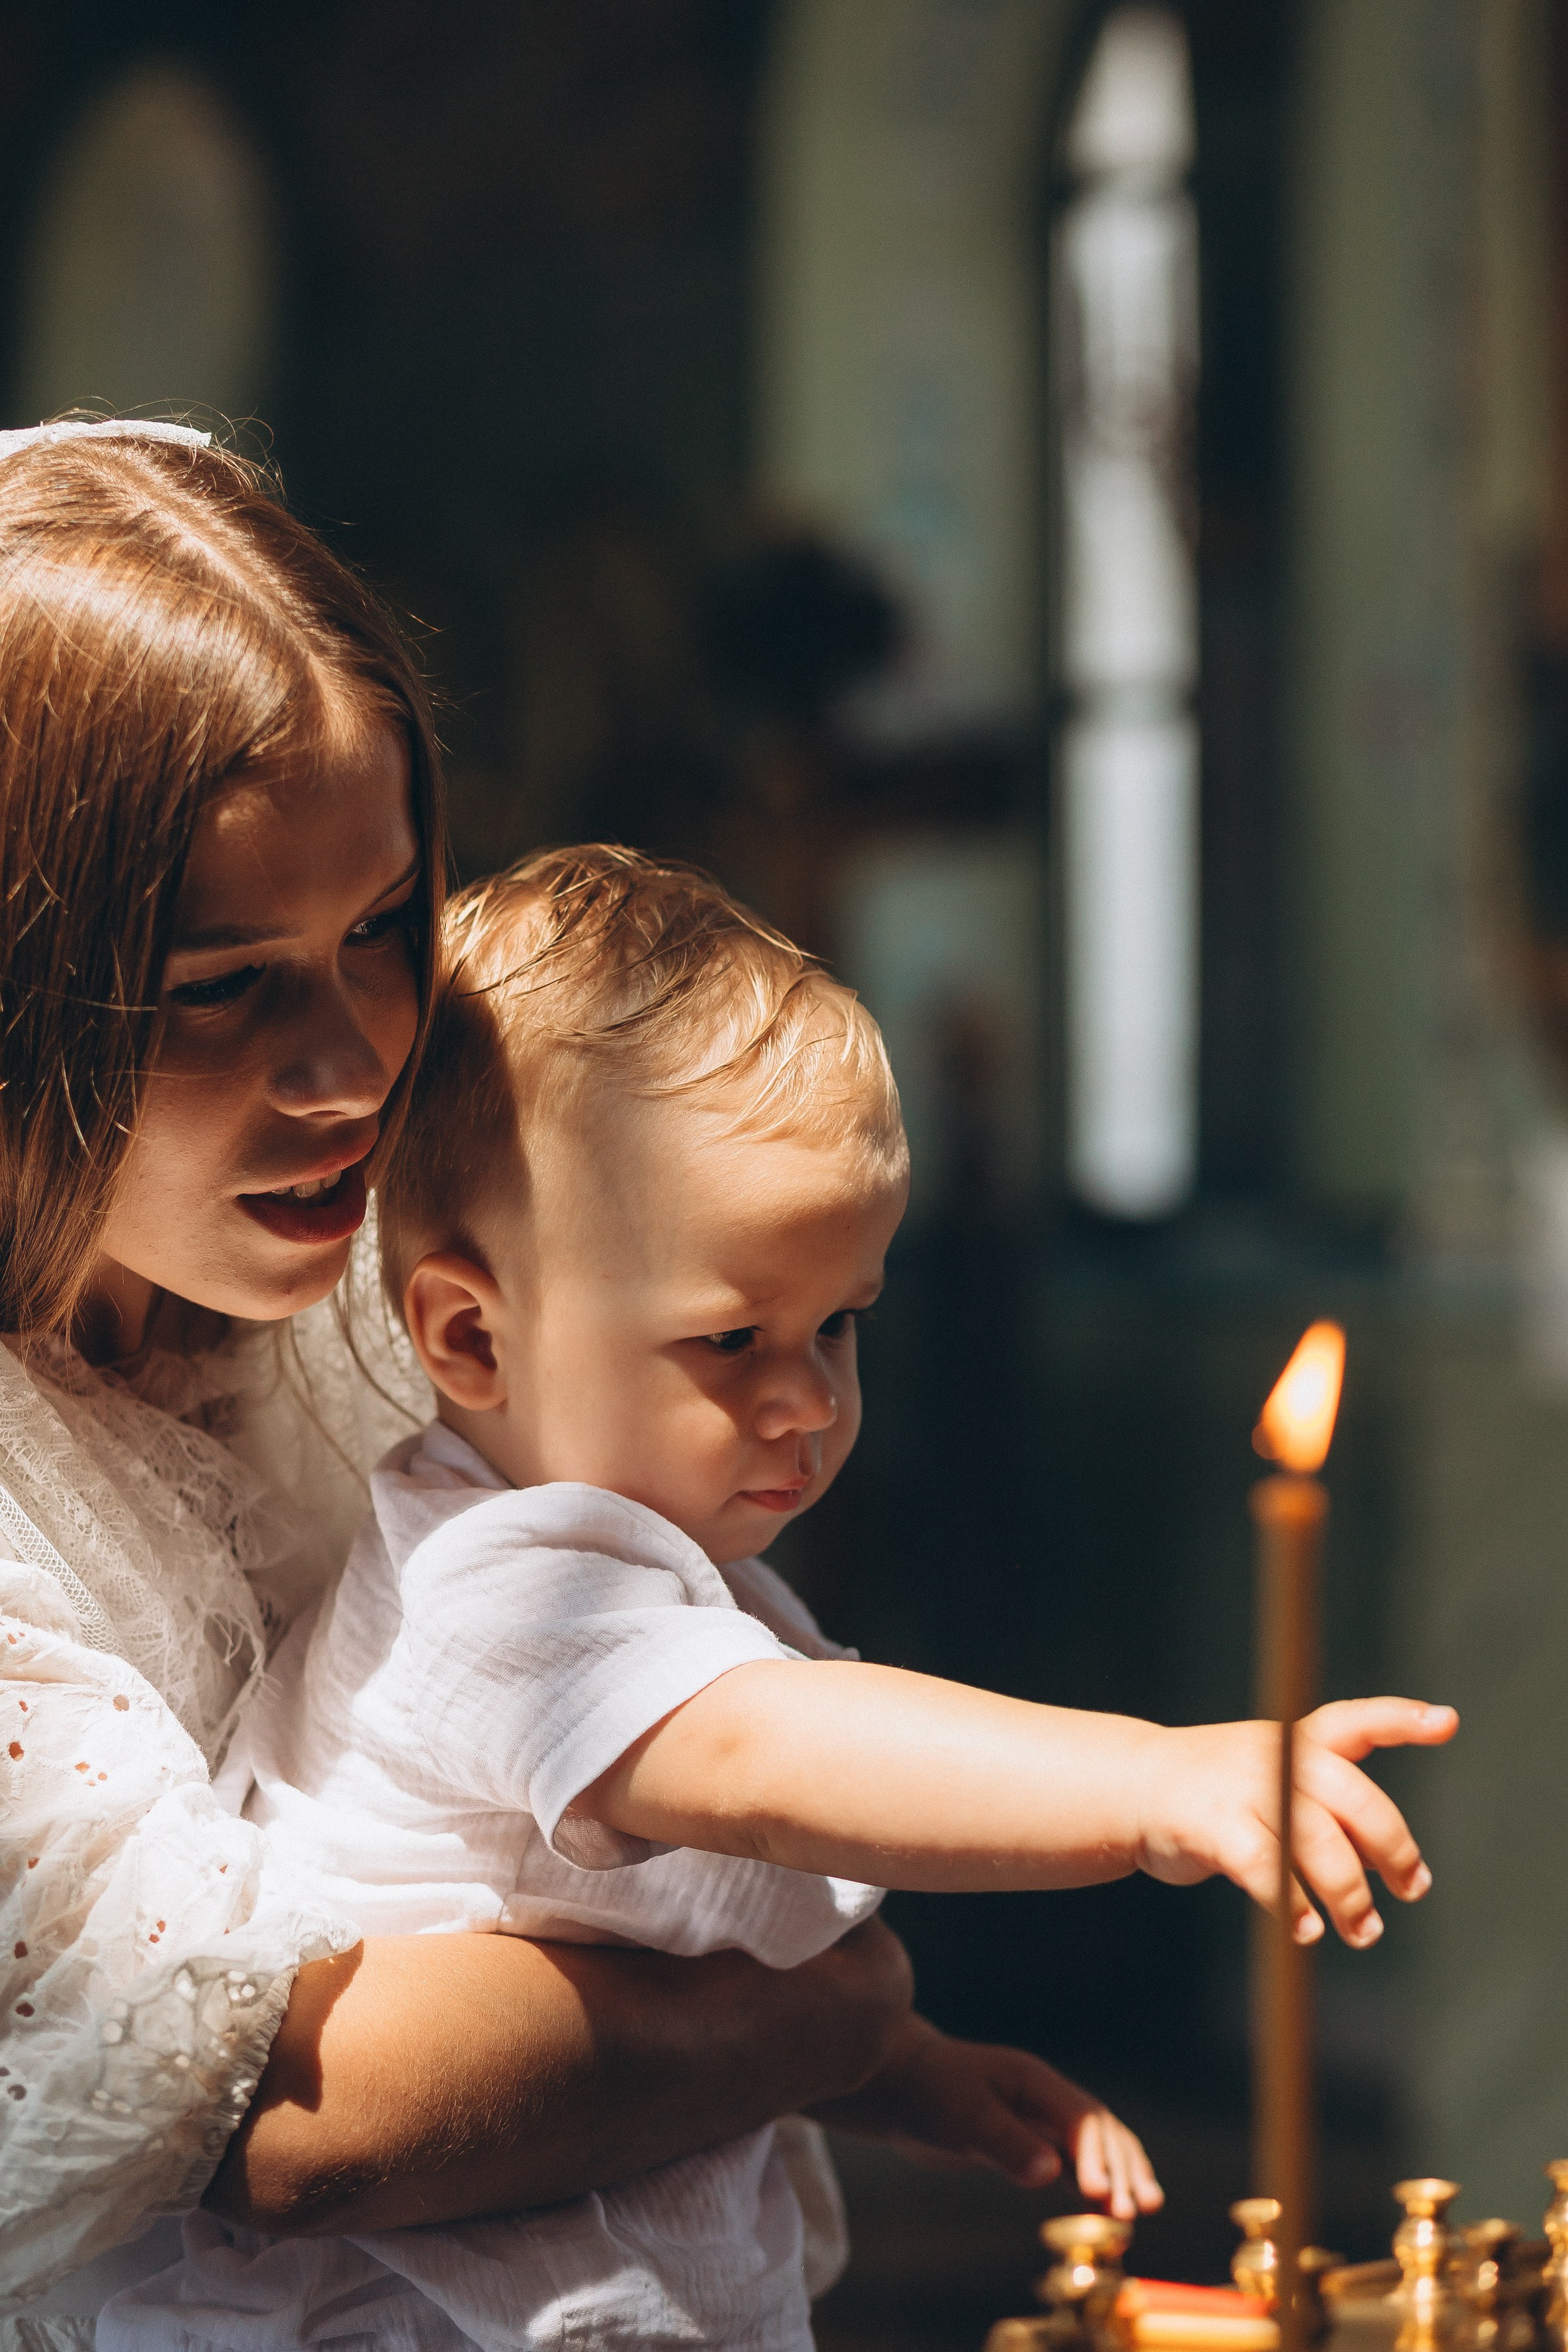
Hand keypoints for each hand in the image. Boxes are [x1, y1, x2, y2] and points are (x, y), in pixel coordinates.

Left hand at [808, 2013, 1162, 2218]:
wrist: (902, 2086)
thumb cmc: (930, 2094)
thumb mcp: (963, 2116)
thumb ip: (1005, 2142)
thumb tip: (1051, 2171)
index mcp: (1035, 2081)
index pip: (1082, 2119)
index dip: (1098, 2157)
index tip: (1102, 2195)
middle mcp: (1047, 2097)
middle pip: (1101, 2132)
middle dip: (1122, 2170)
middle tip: (1135, 2212)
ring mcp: (1042, 2117)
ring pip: (1097, 2147)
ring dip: (1119, 2177)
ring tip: (1138, 2214)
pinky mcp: (1032, 2139)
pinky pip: (1075, 2161)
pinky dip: (1095, 2184)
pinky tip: (1105, 2211)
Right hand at [1131, 1697, 1457, 1946]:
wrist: (1134, 1784)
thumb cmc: (1220, 1790)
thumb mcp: (1276, 1777)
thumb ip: (1330, 1807)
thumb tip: (1394, 1864)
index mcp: (1297, 1740)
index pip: (1357, 1721)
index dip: (1403, 1720)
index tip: (1447, 1722)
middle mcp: (1277, 1756)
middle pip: (1356, 1801)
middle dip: (1393, 1851)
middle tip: (1411, 1889)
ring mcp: (1246, 1788)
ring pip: (1320, 1845)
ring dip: (1350, 1898)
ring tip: (1362, 1931)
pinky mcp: (1215, 1826)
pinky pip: (1267, 1872)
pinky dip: (1292, 1906)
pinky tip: (1304, 1930)